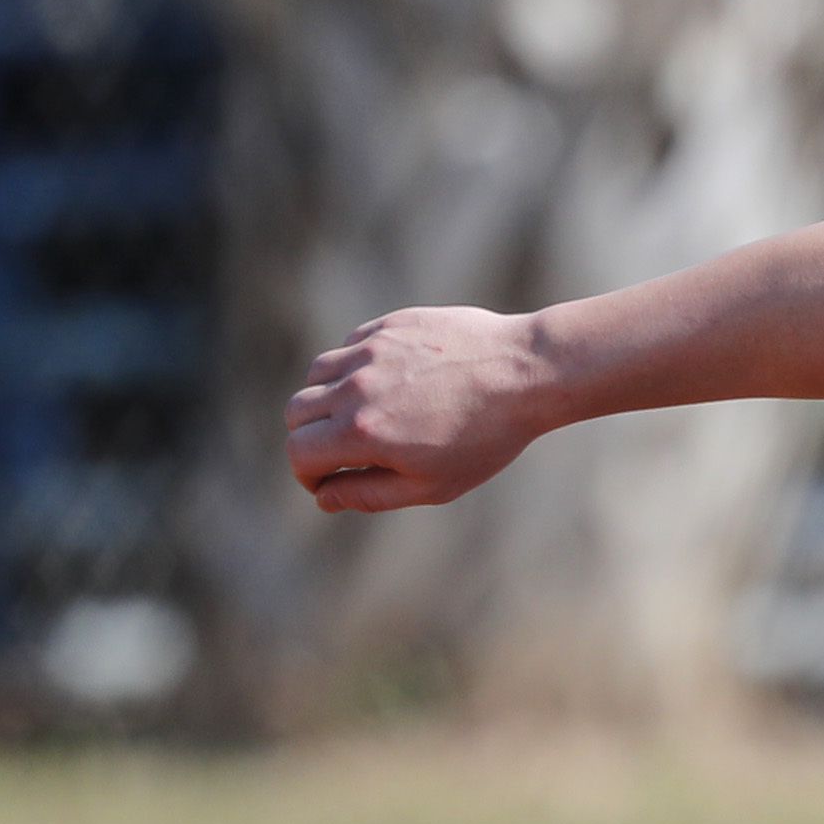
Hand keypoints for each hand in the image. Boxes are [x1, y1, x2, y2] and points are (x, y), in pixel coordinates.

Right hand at [286, 306, 560, 512]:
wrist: (527, 373)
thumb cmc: (485, 439)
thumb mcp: (431, 485)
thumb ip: (369, 494)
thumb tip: (324, 499)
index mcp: (363, 432)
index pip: (298, 452)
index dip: (306, 474)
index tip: (326, 481)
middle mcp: (356, 386)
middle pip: (296, 412)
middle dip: (310, 438)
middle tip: (344, 452)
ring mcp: (370, 350)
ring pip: (316, 375)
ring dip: (327, 400)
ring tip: (367, 416)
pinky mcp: (387, 324)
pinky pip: (348, 347)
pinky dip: (354, 368)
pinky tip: (392, 383)